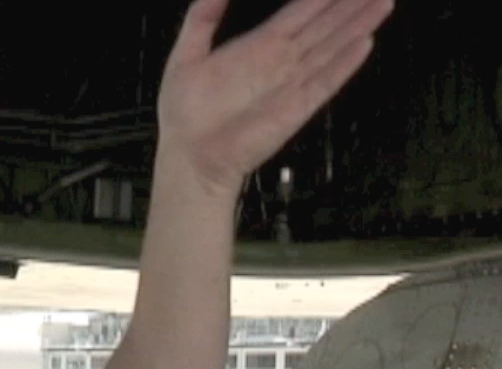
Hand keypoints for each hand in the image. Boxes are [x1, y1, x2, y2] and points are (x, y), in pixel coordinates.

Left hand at [156, 0, 394, 196]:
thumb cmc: (184, 111)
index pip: (299, 13)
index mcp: (257, 46)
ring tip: (383, 3)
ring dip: (357, 25)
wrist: (189, 154)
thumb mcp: (186, 56)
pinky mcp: (296, 107)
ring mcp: (291, 84)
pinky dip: (344, 64)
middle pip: (324, 26)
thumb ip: (202, 19)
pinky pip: (324, 81)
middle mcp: (281, 61)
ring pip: (332, 47)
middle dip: (350, 5)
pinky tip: (365, 42)